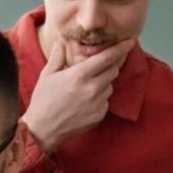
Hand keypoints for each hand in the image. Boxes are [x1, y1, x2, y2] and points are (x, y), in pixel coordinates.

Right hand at [19, 38, 133, 153]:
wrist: (42, 130)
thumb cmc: (42, 101)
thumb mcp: (46, 75)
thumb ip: (57, 57)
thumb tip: (60, 43)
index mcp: (79, 75)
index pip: (106, 58)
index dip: (120, 49)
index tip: (129, 42)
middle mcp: (91, 88)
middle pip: (113, 71)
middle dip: (108, 67)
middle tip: (96, 69)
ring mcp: (97, 104)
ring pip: (110, 86)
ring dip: (103, 84)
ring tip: (85, 89)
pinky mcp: (99, 116)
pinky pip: (106, 102)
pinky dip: (99, 99)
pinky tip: (85, 103)